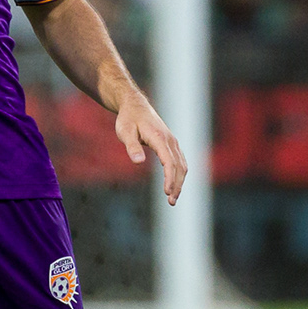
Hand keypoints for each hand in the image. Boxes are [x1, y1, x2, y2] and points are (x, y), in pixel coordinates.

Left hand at [115, 90, 186, 204]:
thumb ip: (132, 147)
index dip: (170, 178)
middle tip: (171, 202)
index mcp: (160, 138)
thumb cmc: (128, 119)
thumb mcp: (125, 132)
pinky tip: (175, 185)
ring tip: (172, 198)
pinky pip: (180, 161)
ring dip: (180, 182)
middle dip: (177, 185)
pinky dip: (179, 174)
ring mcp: (173, 142)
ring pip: (182, 165)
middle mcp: (170, 140)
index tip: (167, 192)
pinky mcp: (171, 144)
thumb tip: (138, 162)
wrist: (135, 105)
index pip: (169, 162)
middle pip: (179, 166)